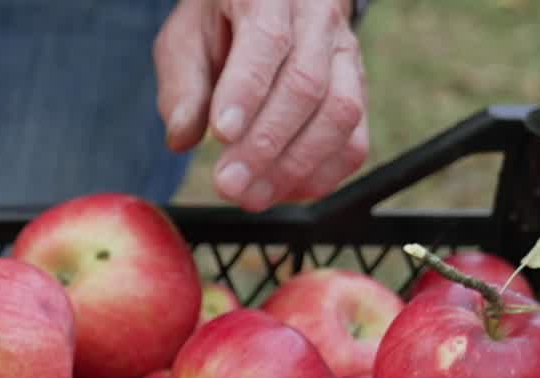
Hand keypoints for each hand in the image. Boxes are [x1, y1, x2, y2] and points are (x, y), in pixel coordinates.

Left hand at [153, 0, 369, 210]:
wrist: (265, 6)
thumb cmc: (217, 26)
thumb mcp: (184, 42)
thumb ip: (182, 87)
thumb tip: (182, 136)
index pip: (268, 39)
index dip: (247, 91)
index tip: (222, 134)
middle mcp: (319, 15)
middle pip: (306, 85)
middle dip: (265, 145)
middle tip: (228, 184)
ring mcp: (346, 53)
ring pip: (340, 114)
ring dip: (293, 167)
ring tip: (251, 196)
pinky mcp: (358, 92)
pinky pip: (354, 142)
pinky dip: (320, 177)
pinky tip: (281, 191)